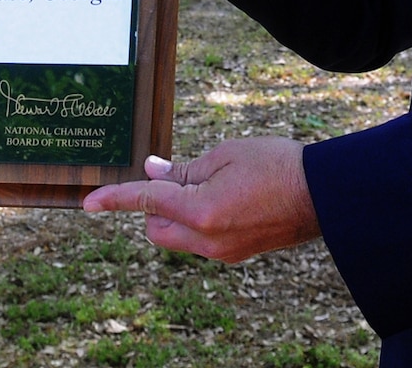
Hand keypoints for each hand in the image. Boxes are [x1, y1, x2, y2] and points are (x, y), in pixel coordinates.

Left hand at [81, 138, 319, 261]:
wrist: (323, 194)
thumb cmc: (276, 166)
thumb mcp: (225, 155)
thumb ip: (184, 169)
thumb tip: (154, 172)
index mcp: (201, 211)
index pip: (146, 201)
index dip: (114, 199)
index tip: (88, 203)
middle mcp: (207, 239)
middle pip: (156, 229)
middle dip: (152, 207)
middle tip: (174, 178)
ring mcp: (222, 252)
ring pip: (177, 238)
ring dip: (175, 216)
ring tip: (206, 186)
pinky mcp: (236, 255)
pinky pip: (200, 242)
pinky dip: (197, 223)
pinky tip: (223, 200)